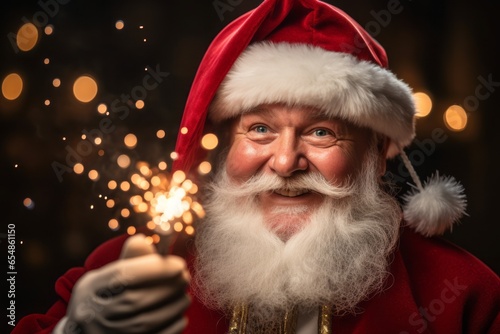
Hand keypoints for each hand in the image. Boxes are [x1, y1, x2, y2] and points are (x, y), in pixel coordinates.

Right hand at [56, 234, 189, 333]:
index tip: (179, 264)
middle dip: (168, 287)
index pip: (123, 276)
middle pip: (135, 300)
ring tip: (185, 296)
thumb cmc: (108, 296)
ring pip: (146, 322)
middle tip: (186, 278)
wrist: (90, 331)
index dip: (154, 269)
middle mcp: (92, 315)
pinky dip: (171, 327)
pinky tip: (180, 315)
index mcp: (89, 289)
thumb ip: (131, 258)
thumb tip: (145, 240)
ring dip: (173, 307)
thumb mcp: (111, 275)